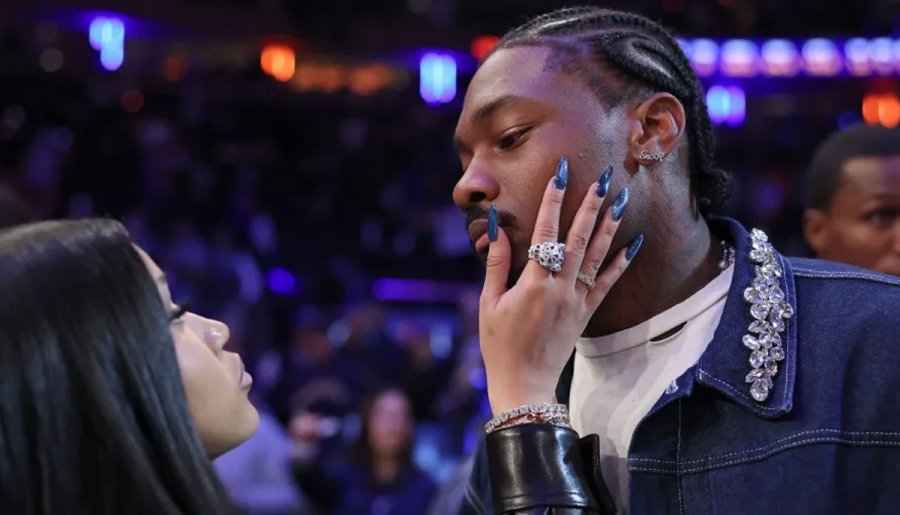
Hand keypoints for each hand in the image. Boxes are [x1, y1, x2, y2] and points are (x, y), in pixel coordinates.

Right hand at [479, 159, 638, 414]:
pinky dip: (621, 263)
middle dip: (591, 204)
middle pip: (578, 238)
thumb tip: (496, 227)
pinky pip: (607, 284)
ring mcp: (576, 301)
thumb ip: (496, 264)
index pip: (545, 233)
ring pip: (597, 256)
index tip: (561, 175)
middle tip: (604, 176)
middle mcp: (560, 289)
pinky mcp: (586, 314)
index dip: (553, 201)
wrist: (524, 384)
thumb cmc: (499, 345)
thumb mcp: (489, 304)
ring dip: (610, 225)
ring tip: (622, 198)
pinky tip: (634, 244)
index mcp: (533, 284)